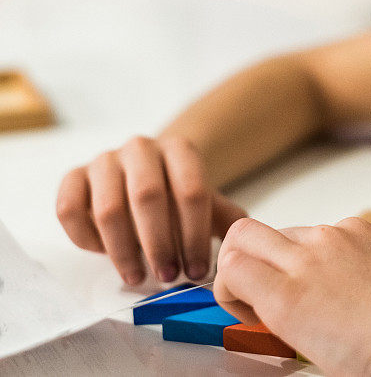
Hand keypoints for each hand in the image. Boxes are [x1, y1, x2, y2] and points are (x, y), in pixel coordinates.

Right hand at [56, 135, 246, 284]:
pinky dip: (85, 239)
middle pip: (147, 197)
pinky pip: (69, 210)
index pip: (191, 191)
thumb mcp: (209, 202)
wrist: (150, 171)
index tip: (197, 270)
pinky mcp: (74, 176)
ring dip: (123, 250)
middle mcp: (141, 148)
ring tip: (138, 277)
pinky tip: (104, 255)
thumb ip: (227, 219)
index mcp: (180, 149)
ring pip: (107, 208)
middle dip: (159, 244)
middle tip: (168, 277)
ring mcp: (104, 160)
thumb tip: (245, 244)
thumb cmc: (180, 195)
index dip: (195, 236)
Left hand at [214, 207, 370, 375]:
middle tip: (264, 304)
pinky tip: (252, 321)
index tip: (302, 300)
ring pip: (240, 240)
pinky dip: (228, 294)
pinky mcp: (285, 295)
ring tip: (254, 313)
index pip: (298, 234)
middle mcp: (327, 237)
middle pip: (264, 233)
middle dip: (256, 265)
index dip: (290, 267)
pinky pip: (232, 272)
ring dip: (235, 274)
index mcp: (353, 230)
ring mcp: (306, 261)